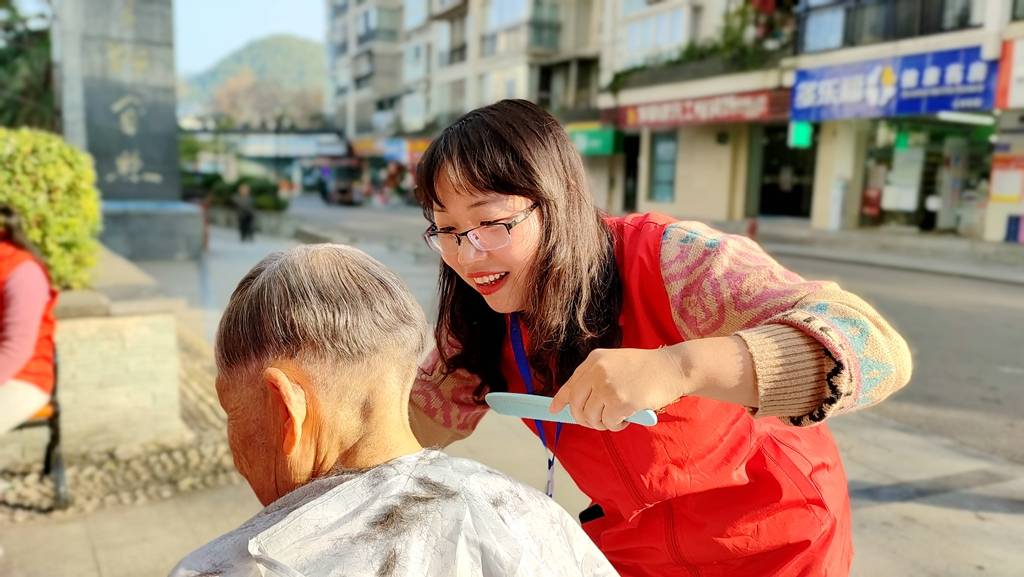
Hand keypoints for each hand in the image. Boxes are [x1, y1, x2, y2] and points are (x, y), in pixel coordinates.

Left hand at [549, 346, 690, 430]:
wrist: (672, 368)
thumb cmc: (646, 369)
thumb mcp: (616, 363)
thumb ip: (596, 377)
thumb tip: (576, 402)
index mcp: (595, 359)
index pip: (570, 383)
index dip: (561, 400)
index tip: (554, 410)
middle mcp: (597, 371)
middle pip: (576, 404)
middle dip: (584, 418)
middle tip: (598, 422)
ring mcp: (608, 386)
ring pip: (590, 416)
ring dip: (602, 423)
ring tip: (618, 417)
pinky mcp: (620, 401)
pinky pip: (608, 423)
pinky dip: (616, 425)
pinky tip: (628, 417)